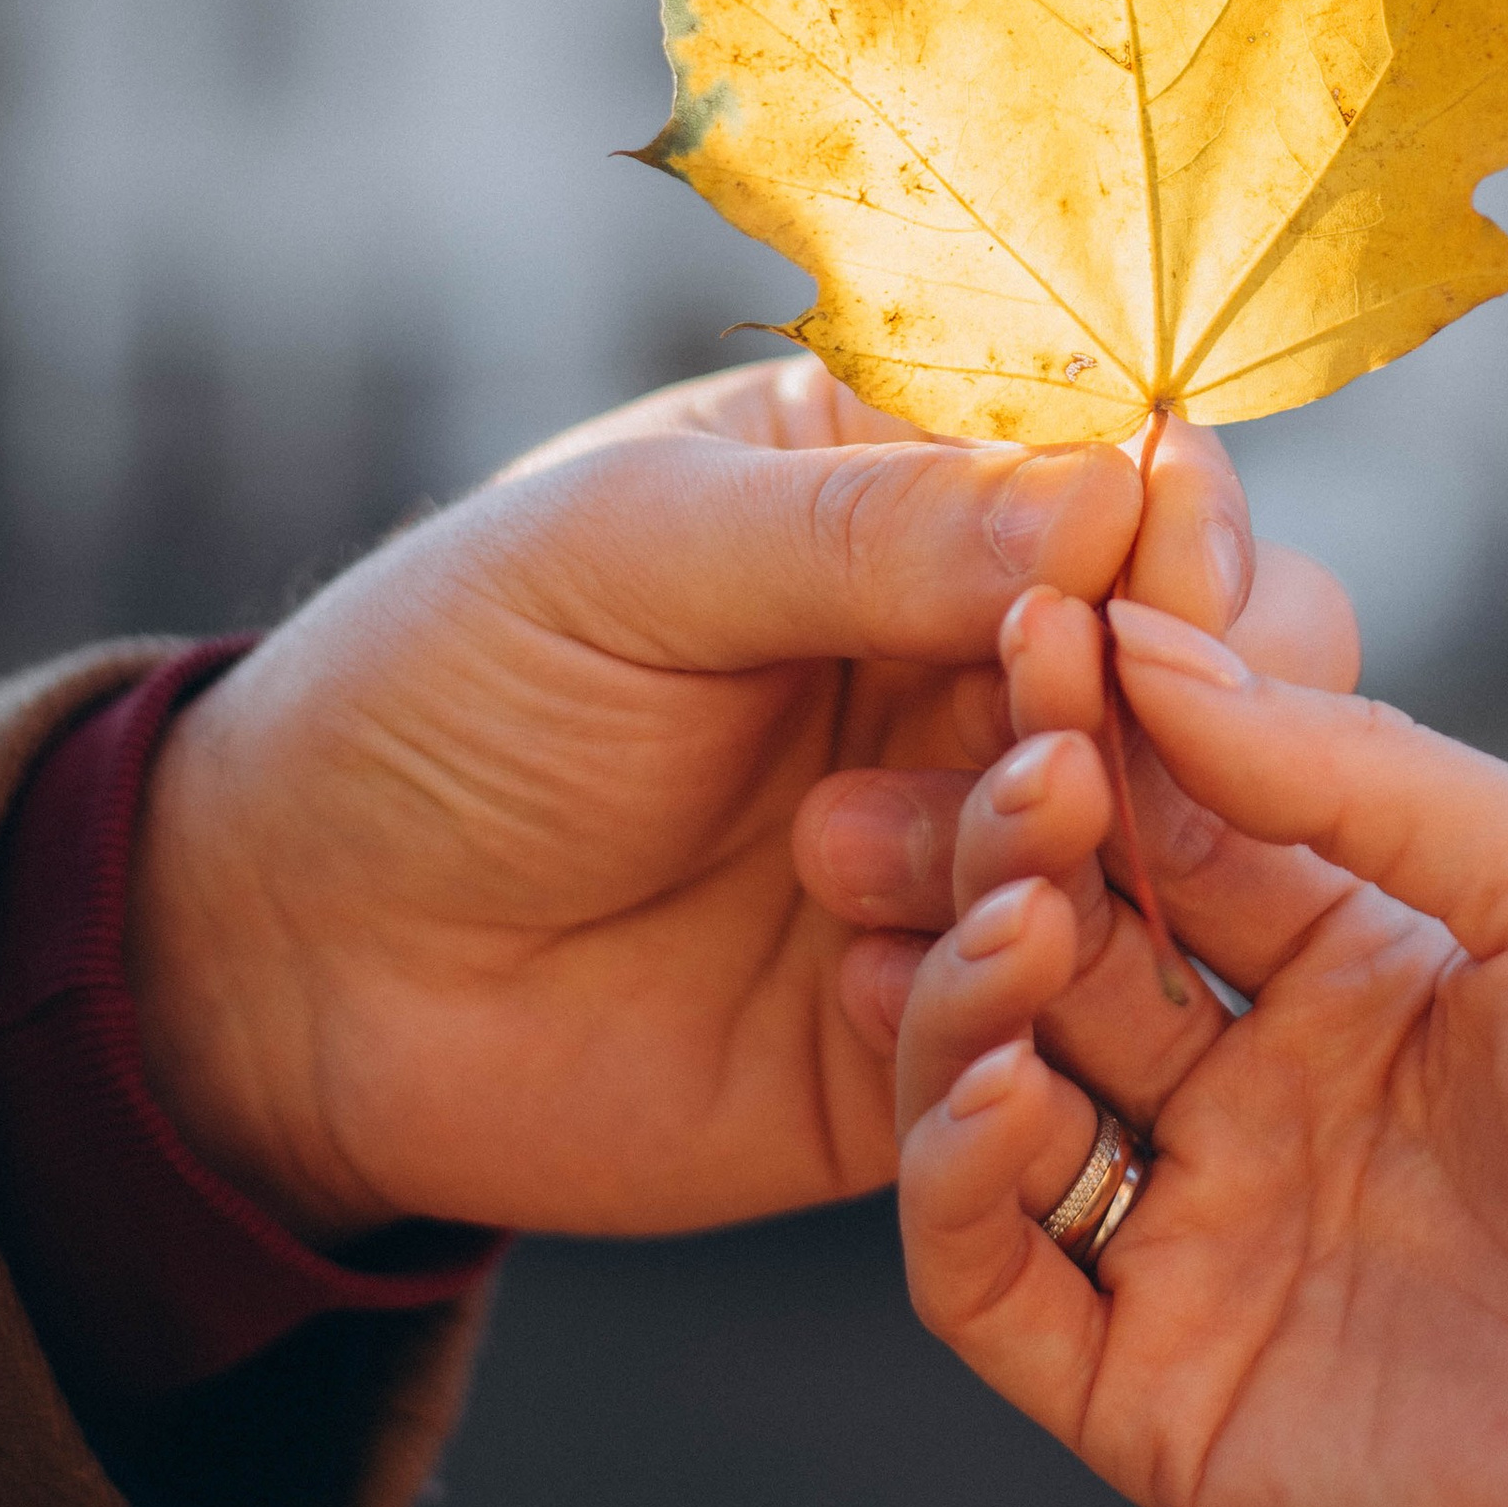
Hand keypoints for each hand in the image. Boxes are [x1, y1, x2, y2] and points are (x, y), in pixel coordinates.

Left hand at [127, 357, 1347, 1248]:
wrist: (300, 954)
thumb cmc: (446, 689)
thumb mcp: (632, 557)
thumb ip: (867, 530)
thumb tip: (1113, 486)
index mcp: (917, 498)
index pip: (1129, 482)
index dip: (1174, 520)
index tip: (1153, 557)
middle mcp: (977, 667)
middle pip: (1208, 669)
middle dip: (1174, 701)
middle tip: (1066, 732)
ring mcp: (971, 849)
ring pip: (1159, 850)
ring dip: (1089, 847)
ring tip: (987, 846)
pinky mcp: (936, 1025)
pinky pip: (1048, 1020)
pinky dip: (1016, 998)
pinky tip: (932, 987)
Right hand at [895, 595, 1507, 1506]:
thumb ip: (1355, 768)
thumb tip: (1149, 642)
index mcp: (1332, 963)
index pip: (1145, 832)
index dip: (1070, 743)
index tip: (1016, 643)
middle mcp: (1238, 1093)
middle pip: (1042, 955)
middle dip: (963, 864)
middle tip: (885, 799)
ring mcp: (1185, 1240)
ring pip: (982, 1102)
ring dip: (950, 1006)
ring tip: (986, 927)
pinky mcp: (1149, 1391)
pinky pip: (990, 1283)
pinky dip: (953, 1184)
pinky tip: (991, 1086)